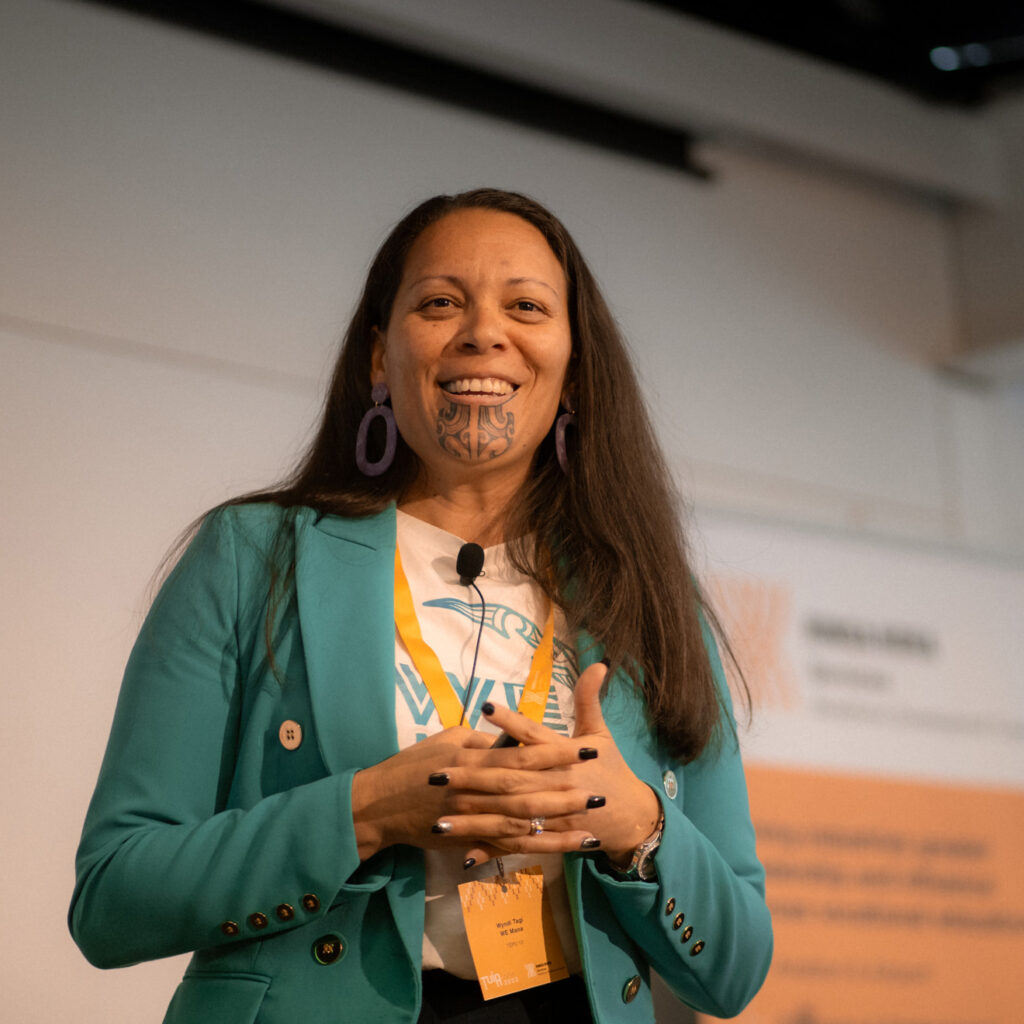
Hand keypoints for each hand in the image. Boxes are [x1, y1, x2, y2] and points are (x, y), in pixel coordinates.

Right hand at [351, 719, 600, 859]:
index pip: (524, 755)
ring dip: (560, 823)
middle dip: (567, 790)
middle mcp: (477, 790)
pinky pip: (511, 846)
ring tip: (592, 822)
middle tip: (600, 789)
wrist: (382, 804)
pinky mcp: (472, 840)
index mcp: (474, 759)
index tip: (587, 749)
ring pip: (525, 823)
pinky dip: (540, 846)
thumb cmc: (415, 764)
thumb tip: (516, 740)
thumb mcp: (449, 739)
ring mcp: (475, 819)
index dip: (558, 753)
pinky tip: (566, 846)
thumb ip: (484, 741)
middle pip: (530, 791)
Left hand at [458, 662, 660, 866]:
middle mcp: (555, 784)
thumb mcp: (600, 732)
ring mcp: (550, 815)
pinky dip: (492, 849)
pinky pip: (516, 843)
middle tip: (439, 770)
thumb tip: (598, 663)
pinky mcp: (548, 837)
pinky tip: (464, 853)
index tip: (486, 708)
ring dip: (473, 816)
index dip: (511, 721)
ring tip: (440, 813)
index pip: (534, 735)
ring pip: (507, 815)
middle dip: (474, 775)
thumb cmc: (610, 769)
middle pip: (511, 779)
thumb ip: (590, 699)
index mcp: (565, 755)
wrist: (630, 816)